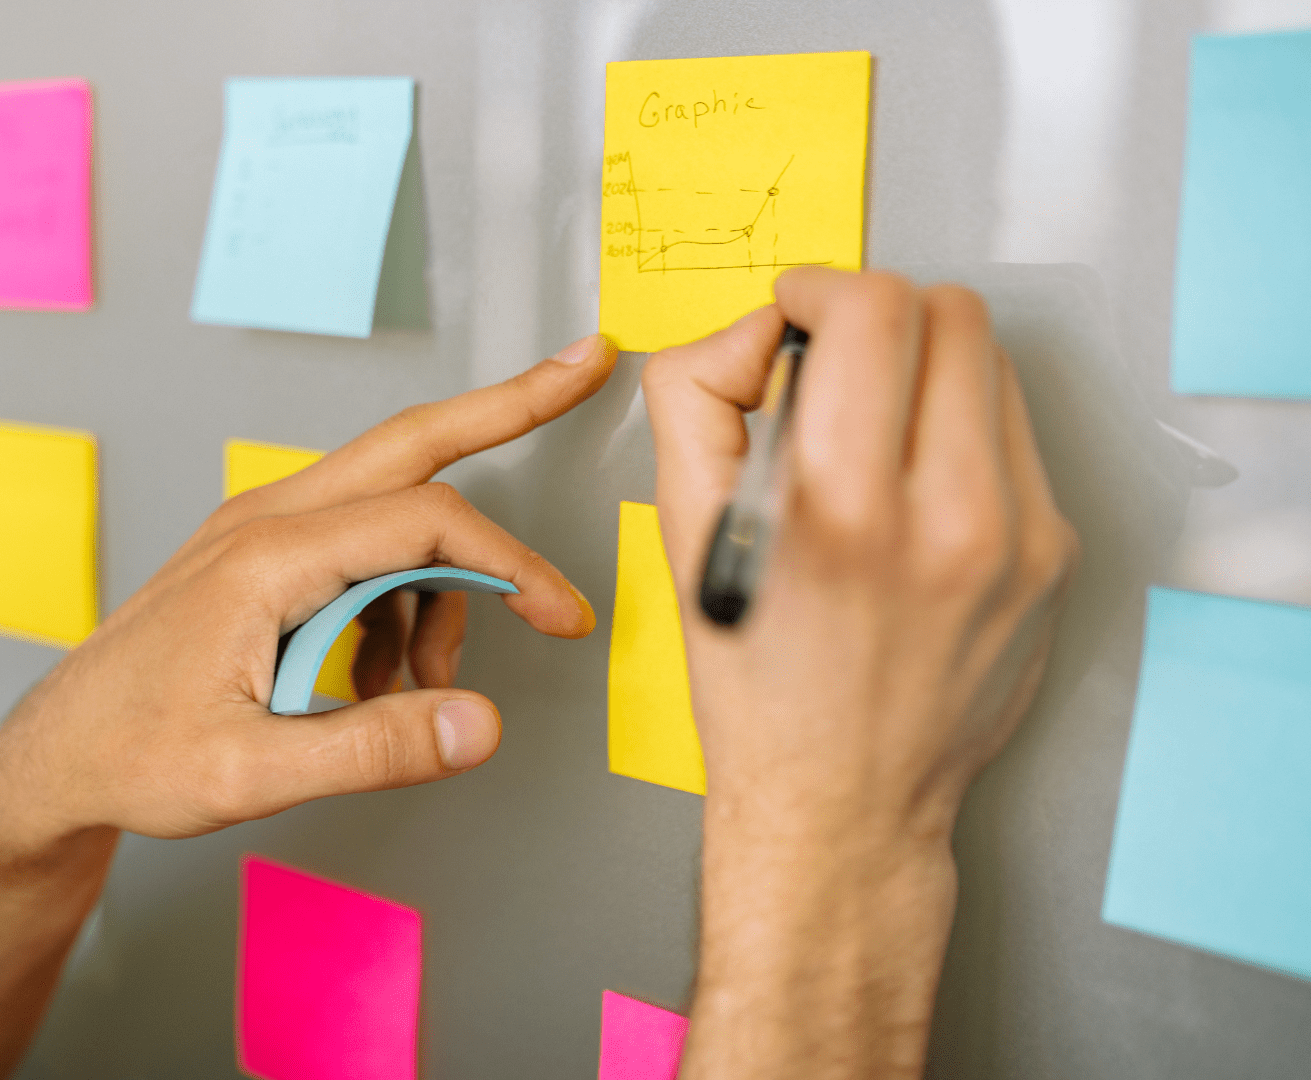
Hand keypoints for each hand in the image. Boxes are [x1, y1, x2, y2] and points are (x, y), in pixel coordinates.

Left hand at [0, 334, 616, 1079]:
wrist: (59, 752)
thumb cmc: (134, 754)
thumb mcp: (252, 773)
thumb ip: (374, 749)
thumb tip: (480, 724)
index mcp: (267, 558)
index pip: (423, 523)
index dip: (509, 564)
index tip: (561, 616)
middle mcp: (264, 521)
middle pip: (409, 443)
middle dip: (503, 406)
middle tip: (581, 366)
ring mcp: (256, 529)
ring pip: (388, 504)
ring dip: (437, 580)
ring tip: (422, 689)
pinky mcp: (255, 553)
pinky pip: (356, 547)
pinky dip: (394, 601)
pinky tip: (377, 682)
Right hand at [646, 270, 1076, 841]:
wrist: (841, 803)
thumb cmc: (758, 688)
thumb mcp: (683, 537)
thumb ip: (694, 401)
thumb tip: (751, 333)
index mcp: (842, 511)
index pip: (873, 310)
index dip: (820, 287)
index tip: (794, 312)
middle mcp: (948, 519)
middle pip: (950, 313)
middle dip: (878, 313)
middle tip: (832, 357)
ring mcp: (1018, 538)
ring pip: (993, 363)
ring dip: (925, 364)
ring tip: (872, 425)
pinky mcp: (1053, 555)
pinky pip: (1014, 434)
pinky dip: (958, 428)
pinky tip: (912, 482)